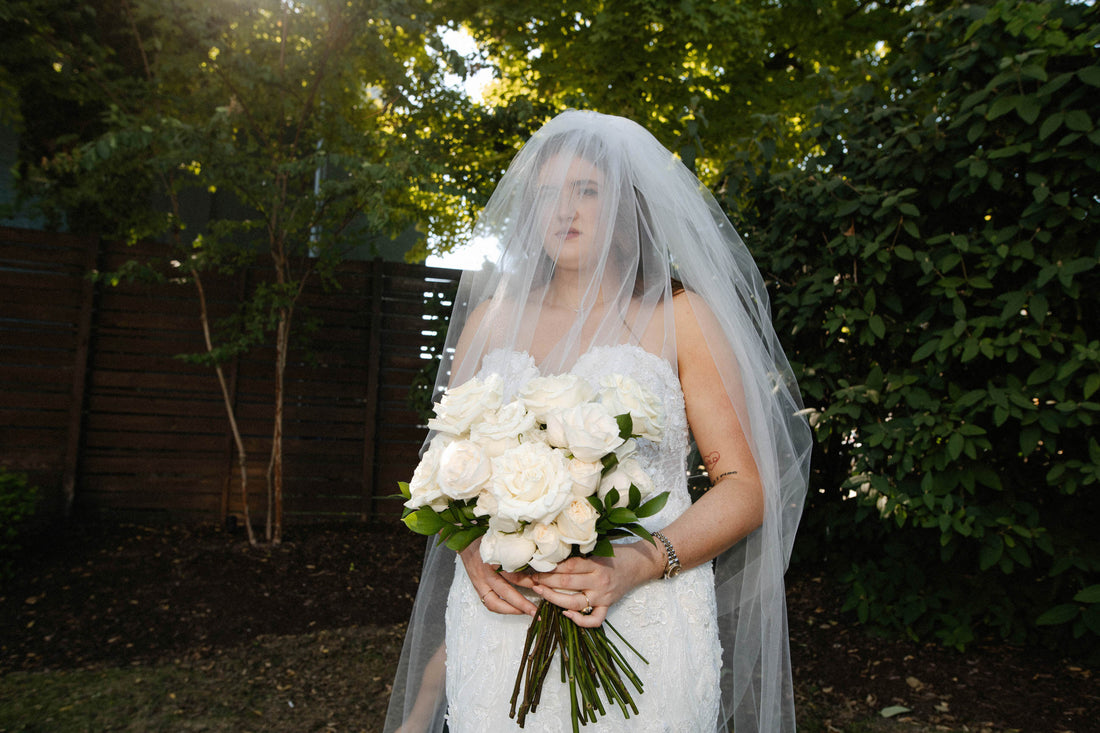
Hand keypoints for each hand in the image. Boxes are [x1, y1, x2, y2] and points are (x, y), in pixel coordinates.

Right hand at [458, 538, 538, 616]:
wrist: (466, 542)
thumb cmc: (486, 540)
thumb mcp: (502, 542)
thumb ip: (516, 550)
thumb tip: (536, 559)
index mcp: (494, 560)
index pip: (512, 574)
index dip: (527, 581)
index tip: (539, 585)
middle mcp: (486, 573)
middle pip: (505, 591)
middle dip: (522, 603)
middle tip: (535, 610)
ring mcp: (480, 583)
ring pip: (495, 602)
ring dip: (512, 610)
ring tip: (526, 613)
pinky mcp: (478, 588)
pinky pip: (489, 603)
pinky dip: (501, 609)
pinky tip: (513, 610)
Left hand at [528, 541, 660, 627]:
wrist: (641, 563)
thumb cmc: (618, 552)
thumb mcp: (599, 547)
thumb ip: (580, 553)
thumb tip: (553, 553)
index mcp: (596, 563)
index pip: (567, 566)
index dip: (549, 567)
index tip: (534, 564)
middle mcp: (598, 581)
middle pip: (566, 583)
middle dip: (545, 580)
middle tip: (531, 577)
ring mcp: (603, 596)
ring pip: (574, 602)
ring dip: (553, 598)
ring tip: (540, 592)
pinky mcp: (608, 606)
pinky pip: (594, 620)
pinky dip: (579, 621)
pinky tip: (566, 614)